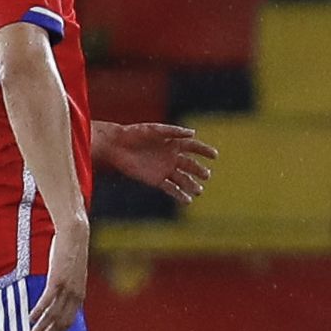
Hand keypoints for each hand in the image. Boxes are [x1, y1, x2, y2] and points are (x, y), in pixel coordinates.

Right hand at [30, 220, 87, 330]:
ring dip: (41, 328)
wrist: (75, 235)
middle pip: (62, 323)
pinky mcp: (58, 280)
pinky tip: (29, 319)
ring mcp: (67, 288)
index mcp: (79, 295)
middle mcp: (75, 295)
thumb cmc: (70, 252)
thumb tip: (55, 295)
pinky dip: (38, 312)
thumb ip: (65, 286)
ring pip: (54, 315)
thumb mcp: (70, 273)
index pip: (69, 322)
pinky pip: (47, 301)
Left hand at [96, 122, 217, 203]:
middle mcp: (171, 157)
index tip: (215, 155)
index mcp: (173, 143)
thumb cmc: (134, 134)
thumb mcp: (154, 130)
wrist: (116, 146)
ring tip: (199, 191)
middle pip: (190, 165)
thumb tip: (193, 133)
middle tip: (206, 175)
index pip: (193, 147)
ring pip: (183, 179)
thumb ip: (173, 131)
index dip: (204, 151)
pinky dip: (179, 195)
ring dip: (192, 185)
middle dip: (199, 170)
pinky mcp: (156, 180)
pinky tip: (188, 200)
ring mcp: (164, 169)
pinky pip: (171, 188)